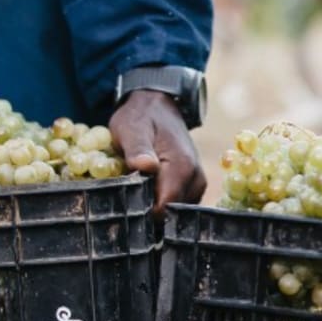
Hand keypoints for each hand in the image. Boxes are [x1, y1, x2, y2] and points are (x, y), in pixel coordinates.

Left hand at [109, 90, 206, 211]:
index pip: (164, 208)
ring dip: (153, 207)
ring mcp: (197, 184)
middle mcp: (195, 179)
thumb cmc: (141, 118)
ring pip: (173, 213)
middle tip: (127, 195)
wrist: (158, 106)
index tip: (124, 204)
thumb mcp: (132, 129)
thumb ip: (138, 149)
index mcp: (182, 167)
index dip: (142, 212)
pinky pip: (177, 205)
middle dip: (147, 212)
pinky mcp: (194, 186)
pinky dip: (160, 202)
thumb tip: (145, 166)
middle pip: (170, 214)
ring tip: (137, 188)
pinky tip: (147, 189)